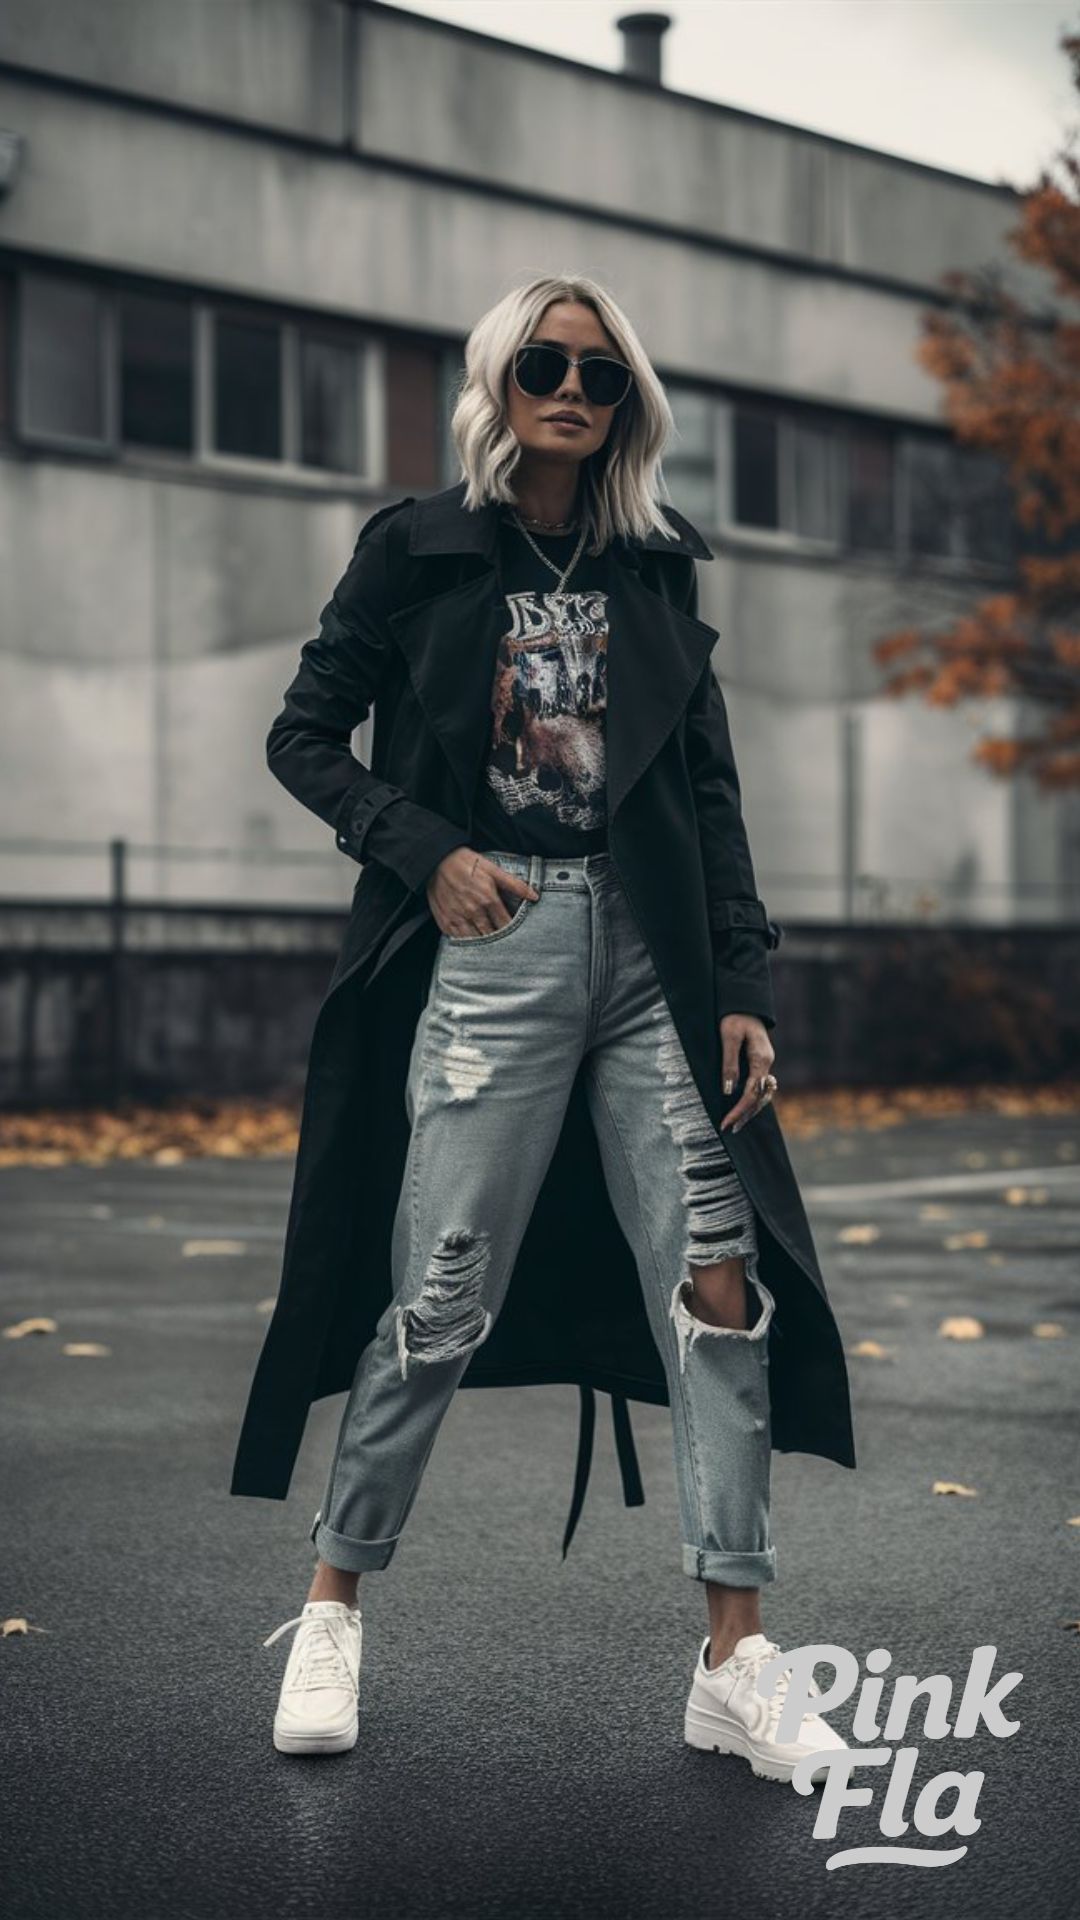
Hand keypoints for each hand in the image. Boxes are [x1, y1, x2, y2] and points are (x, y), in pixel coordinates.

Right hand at [427, 847, 539, 937]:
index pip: (506, 924)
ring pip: (475, 941)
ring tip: (492, 950)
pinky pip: (458, 939)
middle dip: (500, 942)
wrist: (436, 861)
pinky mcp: (445, 921)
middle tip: (508, 947)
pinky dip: (466, 944)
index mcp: (488, 899)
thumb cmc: (466, 863)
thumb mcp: (492, 869)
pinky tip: (473, 945)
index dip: (513, 933)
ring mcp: (458, 918)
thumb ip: (514, 884)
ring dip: (484, 946)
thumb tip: (534, 896)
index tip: (519, 937)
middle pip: (492, 936)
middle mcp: (473, 911)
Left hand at [718, 1014, 775, 1133]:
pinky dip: (751, 1099)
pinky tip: (742, 1108)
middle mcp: (767, 1064)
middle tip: (729, 1129)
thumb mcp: (728, 1038)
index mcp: (762, 1059)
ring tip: (736, 1123)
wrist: (744, 1004)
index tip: (726, 1123)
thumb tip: (729, 1091)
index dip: (739, 1110)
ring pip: (761, 1094)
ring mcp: (765, 1064)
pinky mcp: (760, 1063)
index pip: (752, 1093)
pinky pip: (758, 1086)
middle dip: (745, 1114)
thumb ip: (729, 1064)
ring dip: (750, 1110)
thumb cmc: (734, 1017)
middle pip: (759, 1098)